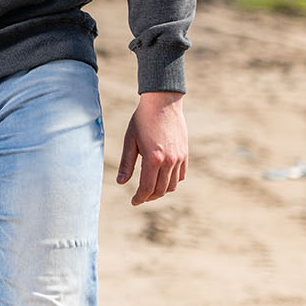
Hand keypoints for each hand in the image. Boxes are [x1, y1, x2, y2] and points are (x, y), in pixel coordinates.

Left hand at [117, 91, 186, 205]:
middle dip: (149, 196)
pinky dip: (172, 181)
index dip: (139, 198)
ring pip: (172, 185)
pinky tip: (162, 178)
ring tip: (150, 189)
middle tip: (139, 197)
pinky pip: (181, 175)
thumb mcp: (129, 140)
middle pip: (160, 190)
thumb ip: (127, 163)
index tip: (133, 202)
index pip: (147, 188)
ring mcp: (180, 158)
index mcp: (153, 158)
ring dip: (161, 190)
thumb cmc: (142, 120)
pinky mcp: (185, 153)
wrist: (163, 103)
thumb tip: (121, 183)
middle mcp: (169, 161)